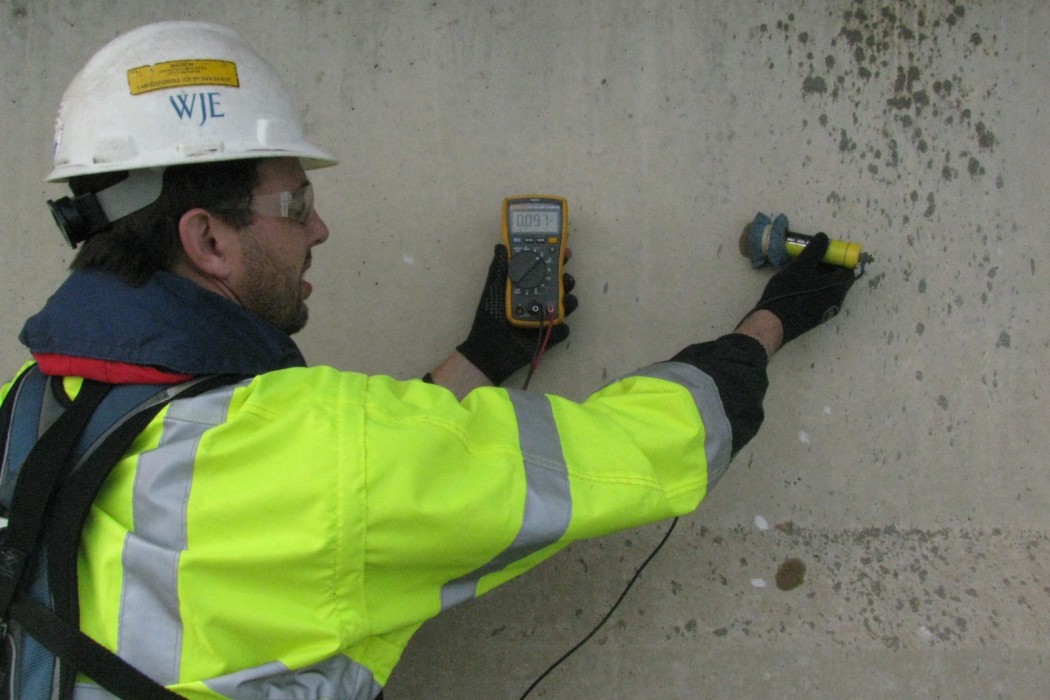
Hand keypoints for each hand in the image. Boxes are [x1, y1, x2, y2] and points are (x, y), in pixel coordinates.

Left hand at [456, 244, 577, 384]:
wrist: (488, 349)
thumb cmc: (490, 316)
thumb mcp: (493, 289)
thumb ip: (500, 268)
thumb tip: (501, 245)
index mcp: (528, 286)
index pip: (546, 268)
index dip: (557, 259)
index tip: (564, 251)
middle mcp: (540, 298)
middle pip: (560, 285)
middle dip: (567, 278)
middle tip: (565, 275)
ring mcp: (546, 317)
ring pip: (566, 305)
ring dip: (569, 299)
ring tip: (565, 298)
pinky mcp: (550, 335)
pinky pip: (562, 329)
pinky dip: (561, 327)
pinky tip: (556, 324)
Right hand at [751, 233, 854, 343]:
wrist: (772, 324)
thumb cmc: (788, 294)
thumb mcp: (800, 267)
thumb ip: (815, 251)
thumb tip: (825, 237)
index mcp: (836, 289)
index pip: (849, 270)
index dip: (841, 258)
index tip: (827, 251)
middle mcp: (835, 301)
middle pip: (839, 280)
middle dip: (829, 266)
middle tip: (813, 256)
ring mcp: (824, 312)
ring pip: (828, 289)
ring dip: (820, 277)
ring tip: (803, 268)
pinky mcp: (813, 318)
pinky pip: (820, 298)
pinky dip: (814, 287)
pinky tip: (798, 284)